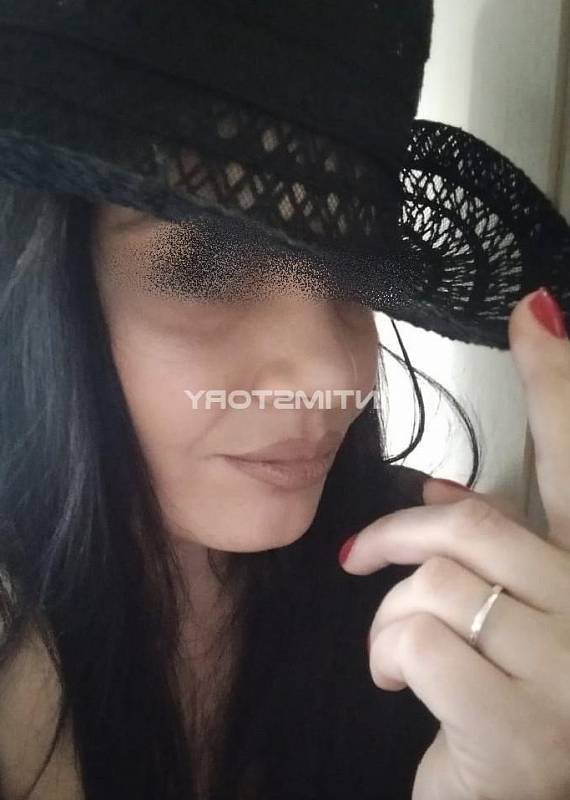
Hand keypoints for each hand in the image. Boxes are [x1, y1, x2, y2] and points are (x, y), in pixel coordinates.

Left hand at [339, 288, 569, 799]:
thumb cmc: (495, 702)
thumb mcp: (498, 620)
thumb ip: (482, 549)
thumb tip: (440, 483)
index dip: (555, 379)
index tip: (532, 311)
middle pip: (466, 521)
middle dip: (396, 537)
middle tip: (360, 559)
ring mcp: (568, 668)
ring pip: (436, 581)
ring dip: (390, 616)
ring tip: (393, 651)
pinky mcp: (520, 721)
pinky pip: (418, 641)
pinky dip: (388, 659)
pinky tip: (400, 686)